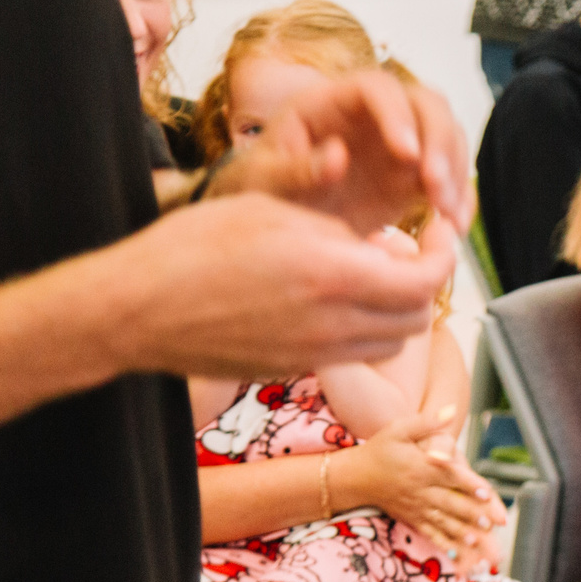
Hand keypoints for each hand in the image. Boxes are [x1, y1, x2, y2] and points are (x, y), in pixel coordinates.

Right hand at [102, 195, 455, 377]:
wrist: (134, 309)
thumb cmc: (193, 245)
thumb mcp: (275, 213)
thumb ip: (339, 233)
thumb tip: (380, 250)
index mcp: (333, 275)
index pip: (427, 279)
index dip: (446, 253)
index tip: (442, 230)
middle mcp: (332, 323)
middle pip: (417, 316)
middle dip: (426, 281)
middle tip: (414, 251)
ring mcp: (312, 354)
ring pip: (390, 341)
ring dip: (397, 310)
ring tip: (374, 275)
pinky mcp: (291, 369)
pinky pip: (350, 352)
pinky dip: (361, 328)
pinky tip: (334, 299)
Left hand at [212, 71, 469, 235]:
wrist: (285, 216)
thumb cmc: (268, 189)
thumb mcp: (267, 182)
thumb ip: (297, 171)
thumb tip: (338, 157)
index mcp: (334, 100)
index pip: (378, 89)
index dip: (398, 116)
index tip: (407, 156)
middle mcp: (376, 112)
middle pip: (427, 104)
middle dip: (440, 144)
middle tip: (436, 190)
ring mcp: (402, 139)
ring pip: (447, 135)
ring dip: (456, 172)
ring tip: (447, 215)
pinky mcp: (418, 171)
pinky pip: (452, 174)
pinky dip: (460, 197)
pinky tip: (455, 224)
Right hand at [344, 406, 501, 558]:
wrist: (353, 477)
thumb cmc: (380, 449)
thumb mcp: (399, 429)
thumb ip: (427, 422)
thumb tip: (451, 410)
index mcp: (420, 467)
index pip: (449, 476)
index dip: (469, 484)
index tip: (485, 492)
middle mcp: (420, 489)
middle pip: (450, 502)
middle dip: (473, 513)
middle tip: (494, 522)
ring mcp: (415, 506)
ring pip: (442, 521)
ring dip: (461, 531)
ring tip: (479, 541)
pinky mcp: (411, 518)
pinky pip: (429, 532)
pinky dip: (443, 543)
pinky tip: (457, 553)